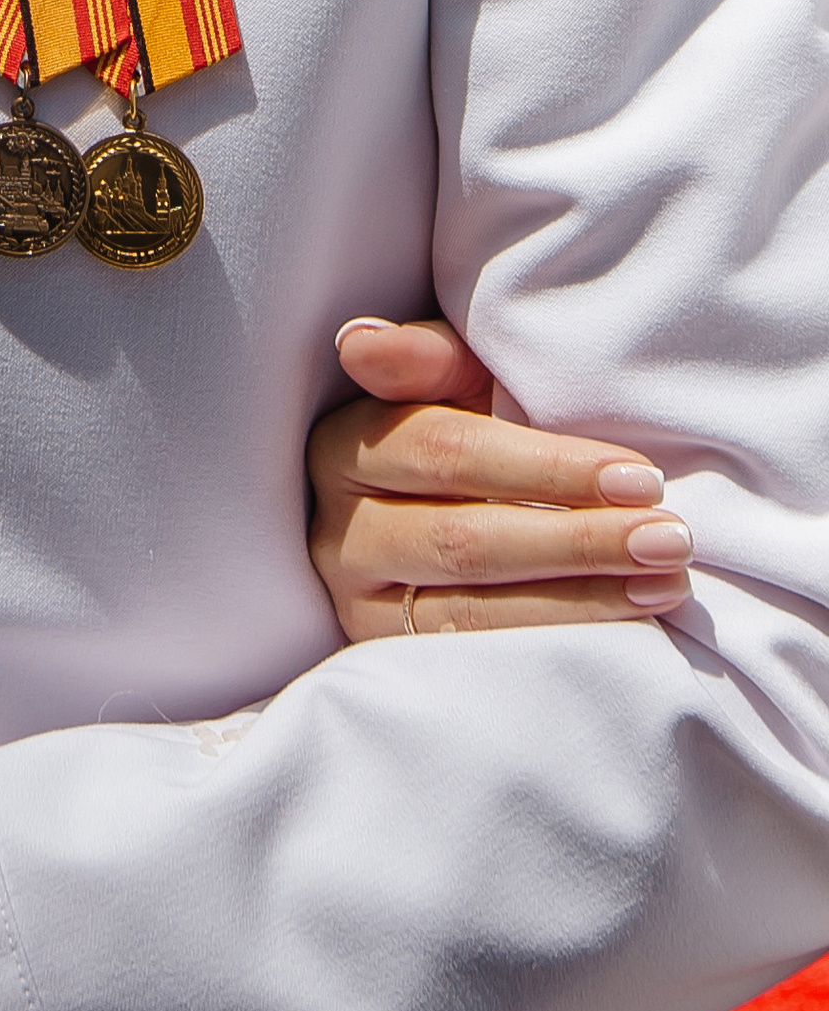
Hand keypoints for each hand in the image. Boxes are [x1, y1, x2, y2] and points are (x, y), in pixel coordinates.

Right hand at [308, 315, 692, 636]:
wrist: (446, 522)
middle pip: (463, 541)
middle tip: (669, 538)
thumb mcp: (448, 386)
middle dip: (577, 541)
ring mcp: (365, 608)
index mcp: (345, 448)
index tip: (640, 477)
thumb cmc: (460, 435)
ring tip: (666, 581)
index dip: (546, 468)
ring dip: (583, 599)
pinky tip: (628, 628)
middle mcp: (341, 535)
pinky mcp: (396, 666)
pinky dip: (558, 645)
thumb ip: (426, 359)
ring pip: (474, 613)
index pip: (445, 454)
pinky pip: (480, 666)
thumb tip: (362, 344)